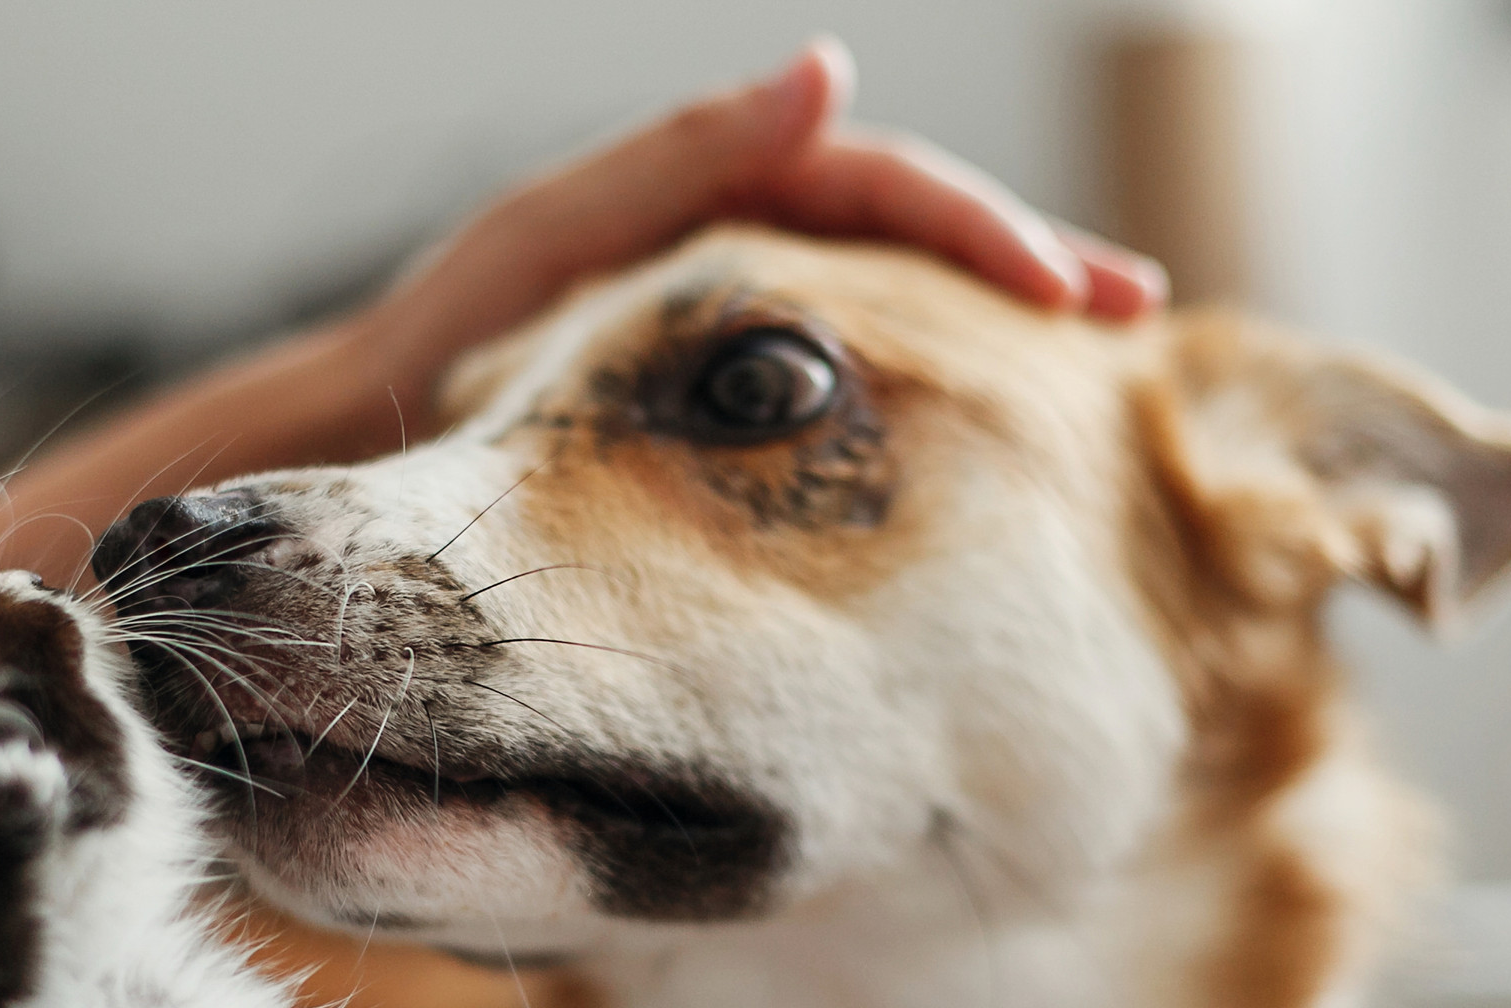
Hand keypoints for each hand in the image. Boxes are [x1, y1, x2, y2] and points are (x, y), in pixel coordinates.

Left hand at [356, 37, 1165, 421]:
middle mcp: (735, 232)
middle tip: (1139, 313)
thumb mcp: (551, 238)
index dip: (981, 226)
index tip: (1068, 293)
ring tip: (1101, 362)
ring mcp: (735, 311)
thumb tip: (832, 69)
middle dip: (1029, 261)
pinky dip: (928, 372)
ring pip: (896, 293)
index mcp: (710, 186)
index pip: (878, 183)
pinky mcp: (721, 383)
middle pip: (913, 228)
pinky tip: (984, 415)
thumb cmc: (442, 339)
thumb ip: (681, 155)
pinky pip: (851, 361)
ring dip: (997, 317)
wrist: (371, 435)